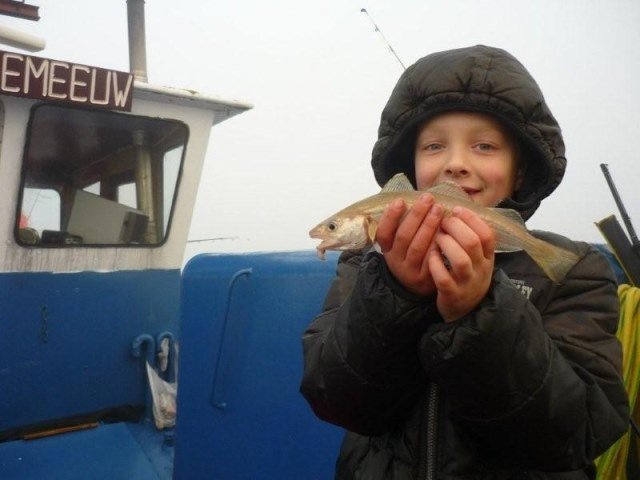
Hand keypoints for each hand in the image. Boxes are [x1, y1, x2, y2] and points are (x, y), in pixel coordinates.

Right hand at [376, 194, 443, 296]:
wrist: (415, 285)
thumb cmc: (410, 254)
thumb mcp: (399, 243)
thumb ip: (403, 224)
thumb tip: (415, 198)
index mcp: (387, 249)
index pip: (383, 232)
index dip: (390, 217)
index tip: (400, 200)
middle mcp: (395, 260)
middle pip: (404, 236)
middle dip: (416, 215)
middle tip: (428, 199)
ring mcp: (410, 270)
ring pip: (418, 247)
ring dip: (429, 226)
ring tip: (438, 209)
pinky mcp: (425, 278)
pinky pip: (432, 257)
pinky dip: (438, 242)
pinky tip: (446, 229)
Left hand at [428, 206, 494, 321]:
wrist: (466, 312)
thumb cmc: (468, 277)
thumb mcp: (477, 259)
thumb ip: (472, 238)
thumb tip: (458, 210)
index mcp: (487, 257)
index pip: (487, 234)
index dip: (471, 219)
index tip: (455, 210)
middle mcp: (480, 269)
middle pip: (472, 242)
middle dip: (455, 227)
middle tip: (443, 222)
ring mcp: (467, 283)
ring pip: (460, 259)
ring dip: (445, 244)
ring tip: (437, 238)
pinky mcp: (452, 295)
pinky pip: (444, 278)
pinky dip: (435, 264)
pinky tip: (430, 256)